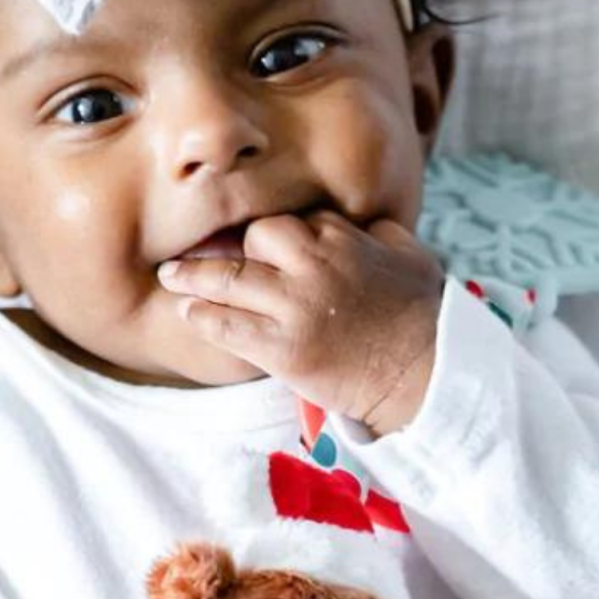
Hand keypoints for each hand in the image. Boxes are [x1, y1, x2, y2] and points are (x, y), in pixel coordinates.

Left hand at [158, 210, 443, 434]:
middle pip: (256, 237)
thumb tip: (366, 224)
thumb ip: (382, 235)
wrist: (427, 377)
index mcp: (345, 240)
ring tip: (170, 275)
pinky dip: (204, 318)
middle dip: (234, 246)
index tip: (258, 245)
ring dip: (193, 276)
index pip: (294, 220)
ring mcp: (296, 308)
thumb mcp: (414, 258)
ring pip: (229, 277)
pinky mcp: (284, 350)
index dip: (274, 235)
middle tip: (208, 255)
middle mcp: (315, 267)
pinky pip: (229, 326)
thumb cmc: (425, 319)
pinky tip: (189, 313)